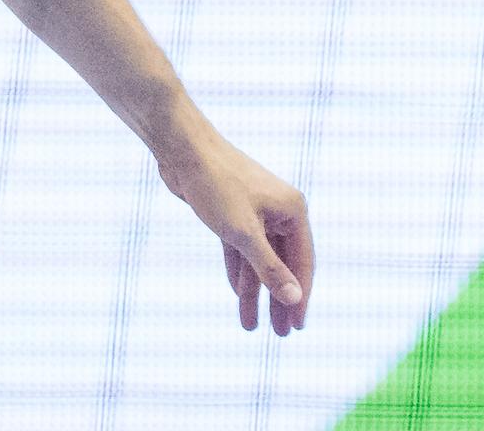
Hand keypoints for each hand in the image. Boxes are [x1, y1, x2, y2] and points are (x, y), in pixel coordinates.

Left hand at [158, 134, 312, 335]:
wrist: (181, 148)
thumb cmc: (215, 184)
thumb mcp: (243, 233)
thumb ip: (269, 267)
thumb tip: (295, 299)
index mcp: (293, 212)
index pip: (302, 264)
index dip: (299, 298)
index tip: (297, 327)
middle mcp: (279, 211)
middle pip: (282, 264)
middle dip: (278, 299)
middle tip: (279, 335)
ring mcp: (255, 211)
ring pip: (258, 259)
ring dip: (254, 290)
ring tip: (252, 325)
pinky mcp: (230, 211)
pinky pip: (239, 248)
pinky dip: (237, 270)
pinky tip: (236, 294)